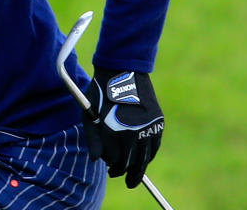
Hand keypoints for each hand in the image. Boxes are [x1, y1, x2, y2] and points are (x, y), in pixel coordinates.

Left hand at [83, 68, 163, 187]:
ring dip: (138, 168)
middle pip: (130, 163)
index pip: (113, 160)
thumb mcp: (89, 115)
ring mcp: (146, 127)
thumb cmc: (100, 92)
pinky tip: (144, 159)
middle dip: (123, 172)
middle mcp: (131, 132)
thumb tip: (96, 161)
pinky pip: (154, 146)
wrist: (123, 69)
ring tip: (134, 175)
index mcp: (112, 131)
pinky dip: (149, 154)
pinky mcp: (157, 121)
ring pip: (144, 158)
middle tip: (120, 177)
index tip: (109, 169)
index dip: (111, 166)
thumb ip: (93, 140)